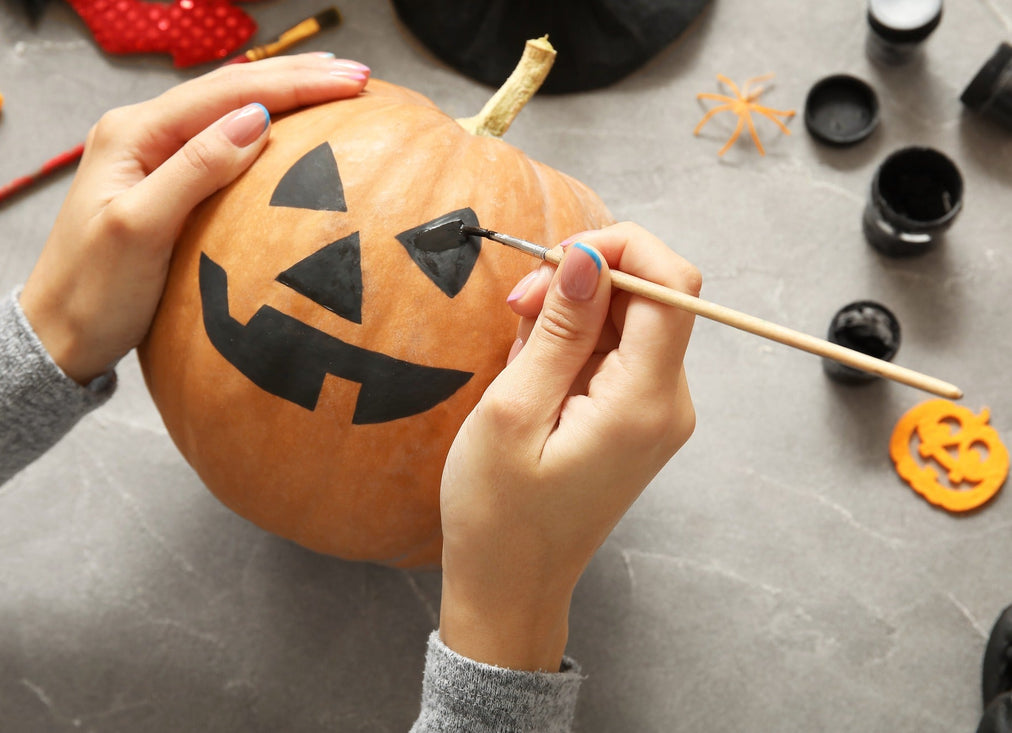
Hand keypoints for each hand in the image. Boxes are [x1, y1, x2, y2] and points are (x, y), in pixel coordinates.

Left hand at [19, 53, 370, 383]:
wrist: (58, 337)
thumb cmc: (93, 292)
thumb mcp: (140, 231)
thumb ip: (194, 170)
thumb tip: (255, 120)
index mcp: (133, 133)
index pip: (226, 93)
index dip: (293, 84)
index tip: (349, 83)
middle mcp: (142, 132)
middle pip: (229, 89)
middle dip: (297, 77)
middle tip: (359, 78)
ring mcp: (153, 157)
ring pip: (229, 109)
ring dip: (284, 93)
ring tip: (334, 84)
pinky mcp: (165, 184)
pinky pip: (223, 141)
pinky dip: (265, 125)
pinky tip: (289, 127)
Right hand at [438, 222, 699, 670]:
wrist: (510, 584)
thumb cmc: (498, 511)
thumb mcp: (514, 410)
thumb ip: (560, 330)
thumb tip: (588, 257)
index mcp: (644, 402)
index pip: (673, 285)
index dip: (619, 248)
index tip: (555, 260)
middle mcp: (667, 403)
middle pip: (652, 296)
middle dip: (585, 279)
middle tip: (517, 307)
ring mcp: (657, 412)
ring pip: (630, 320)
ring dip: (573, 313)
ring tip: (518, 349)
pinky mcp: (638, 418)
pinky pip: (617, 352)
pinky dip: (575, 343)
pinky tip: (533, 372)